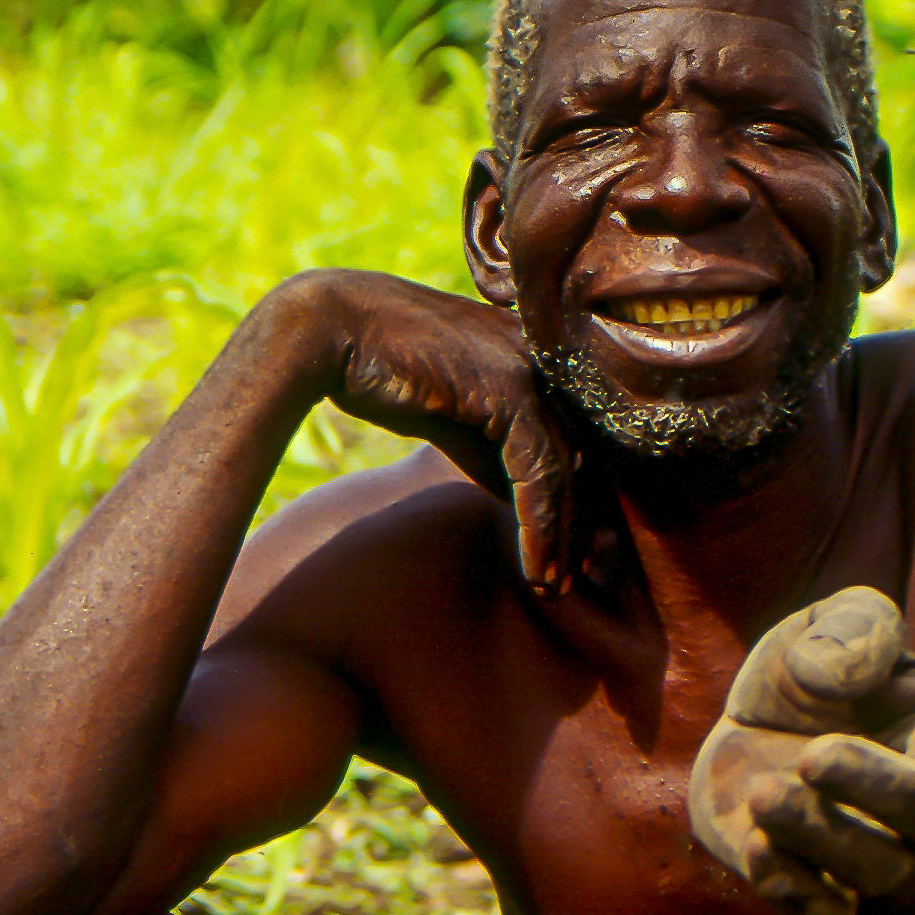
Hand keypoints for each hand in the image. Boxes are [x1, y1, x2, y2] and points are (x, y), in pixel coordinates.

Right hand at [305, 270, 575, 592]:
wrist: (334, 330)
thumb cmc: (384, 368)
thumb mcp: (450, 417)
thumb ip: (488, 447)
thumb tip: (517, 497)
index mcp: (532, 359)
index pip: (572, 440)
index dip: (574, 502)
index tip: (566, 555)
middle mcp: (542, 360)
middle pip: (580, 456)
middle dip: (579, 525)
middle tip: (569, 581)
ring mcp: (531, 370)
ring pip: (566, 468)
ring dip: (560, 534)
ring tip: (551, 584)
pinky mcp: (509, 388)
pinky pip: (539, 469)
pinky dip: (539, 522)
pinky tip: (532, 562)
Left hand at [688, 587, 914, 914]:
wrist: (750, 728)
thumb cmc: (814, 671)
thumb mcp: (831, 623)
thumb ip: (854, 627)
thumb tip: (839, 680)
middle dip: (875, 787)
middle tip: (814, 756)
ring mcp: (875, 852)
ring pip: (877, 870)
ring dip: (819, 835)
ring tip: (763, 793)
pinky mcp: (817, 889)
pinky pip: (825, 914)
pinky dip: (792, 888)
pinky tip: (757, 846)